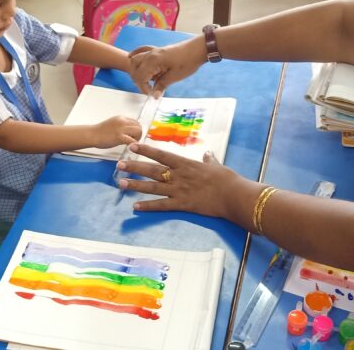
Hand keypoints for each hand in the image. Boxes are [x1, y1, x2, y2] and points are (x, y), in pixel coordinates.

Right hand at [92, 116, 141, 147]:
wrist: (91, 134)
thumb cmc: (100, 132)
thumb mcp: (113, 125)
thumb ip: (122, 127)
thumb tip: (130, 132)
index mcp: (121, 118)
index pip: (136, 122)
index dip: (136, 130)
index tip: (133, 136)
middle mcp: (122, 121)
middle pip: (139, 126)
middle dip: (138, 134)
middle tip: (133, 141)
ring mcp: (121, 128)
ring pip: (138, 131)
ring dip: (137, 139)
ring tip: (130, 143)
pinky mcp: (119, 136)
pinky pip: (132, 140)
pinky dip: (133, 144)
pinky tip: (129, 147)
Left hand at [117, 143, 255, 217]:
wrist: (233, 195)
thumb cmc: (227, 179)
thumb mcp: (217, 165)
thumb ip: (209, 160)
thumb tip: (208, 154)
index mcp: (186, 164)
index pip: (161, 155)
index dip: (146, 150)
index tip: (132, 146)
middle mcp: (179, 175)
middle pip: (152, 170)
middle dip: (135, 166)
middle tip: (120, 164)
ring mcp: (179, 190)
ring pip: (153, 187)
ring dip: (136, 185)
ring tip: (121, 183)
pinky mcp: (182, 204)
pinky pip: (162, 206)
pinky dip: (148, 206)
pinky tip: (135, 207)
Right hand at [128, 38, 206, 95]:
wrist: (197, 49)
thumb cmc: (188, 62)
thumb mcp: (175, 76)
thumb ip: (162, 85)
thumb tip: (154, 96)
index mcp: (153, 61)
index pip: (140, 77)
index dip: (143, 88)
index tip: (151, 94)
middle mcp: (150, 54)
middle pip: (135, 68)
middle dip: (138, 80)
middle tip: (148, 89)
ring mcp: (153, 51)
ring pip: (135, 60)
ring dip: (136, 70)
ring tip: (144, 80)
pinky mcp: (157, 49)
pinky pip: (141, 50)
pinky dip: (135, 54)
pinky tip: (131, 57)